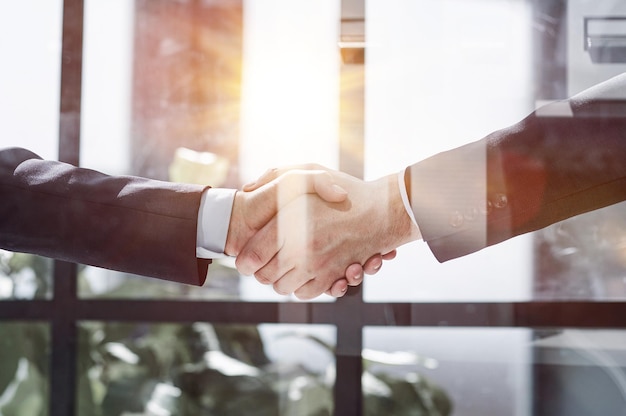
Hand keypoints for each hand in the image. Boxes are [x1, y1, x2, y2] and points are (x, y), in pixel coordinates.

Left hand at [237, 166, 420, 299]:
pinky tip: (304, 271)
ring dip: (281, 279)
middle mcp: (301, 248)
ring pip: (283, 287)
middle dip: (261, 271)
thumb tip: (248, 189)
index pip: (251, 255)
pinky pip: (305, 293)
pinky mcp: (331, 278)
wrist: (384, 210)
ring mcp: (317, 266)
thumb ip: (275, 176)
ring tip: (286, 265)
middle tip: (265, 261)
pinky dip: (301, 287)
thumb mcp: (308, 172)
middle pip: (264, 276)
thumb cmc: (346, 189)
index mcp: (290, 222)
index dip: (244, 260)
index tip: (246, 258)